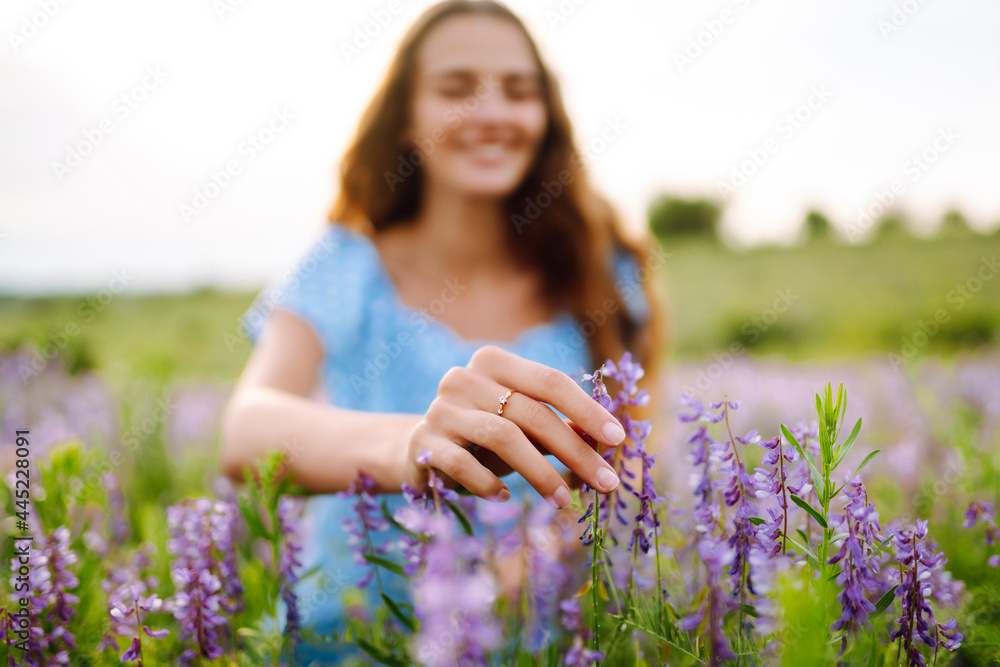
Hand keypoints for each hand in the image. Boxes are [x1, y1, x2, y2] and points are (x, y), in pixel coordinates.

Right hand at [401, 345, 625, 508]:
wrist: (416, 453)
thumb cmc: (482, 438)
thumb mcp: (523, 429)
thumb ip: (559, 427)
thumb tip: (607, 439)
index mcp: (494, 362)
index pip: (550, 381)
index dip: (587, 409)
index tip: (618, 439)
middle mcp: (464, 378)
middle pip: (531, 412)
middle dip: (574, 450)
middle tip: (606, 481)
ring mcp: (440, 408)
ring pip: (502, 436)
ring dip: (539, 472)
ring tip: (563, 500)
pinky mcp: (422, 441)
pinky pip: (462, 463)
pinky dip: (488, 483)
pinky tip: (505, 498)